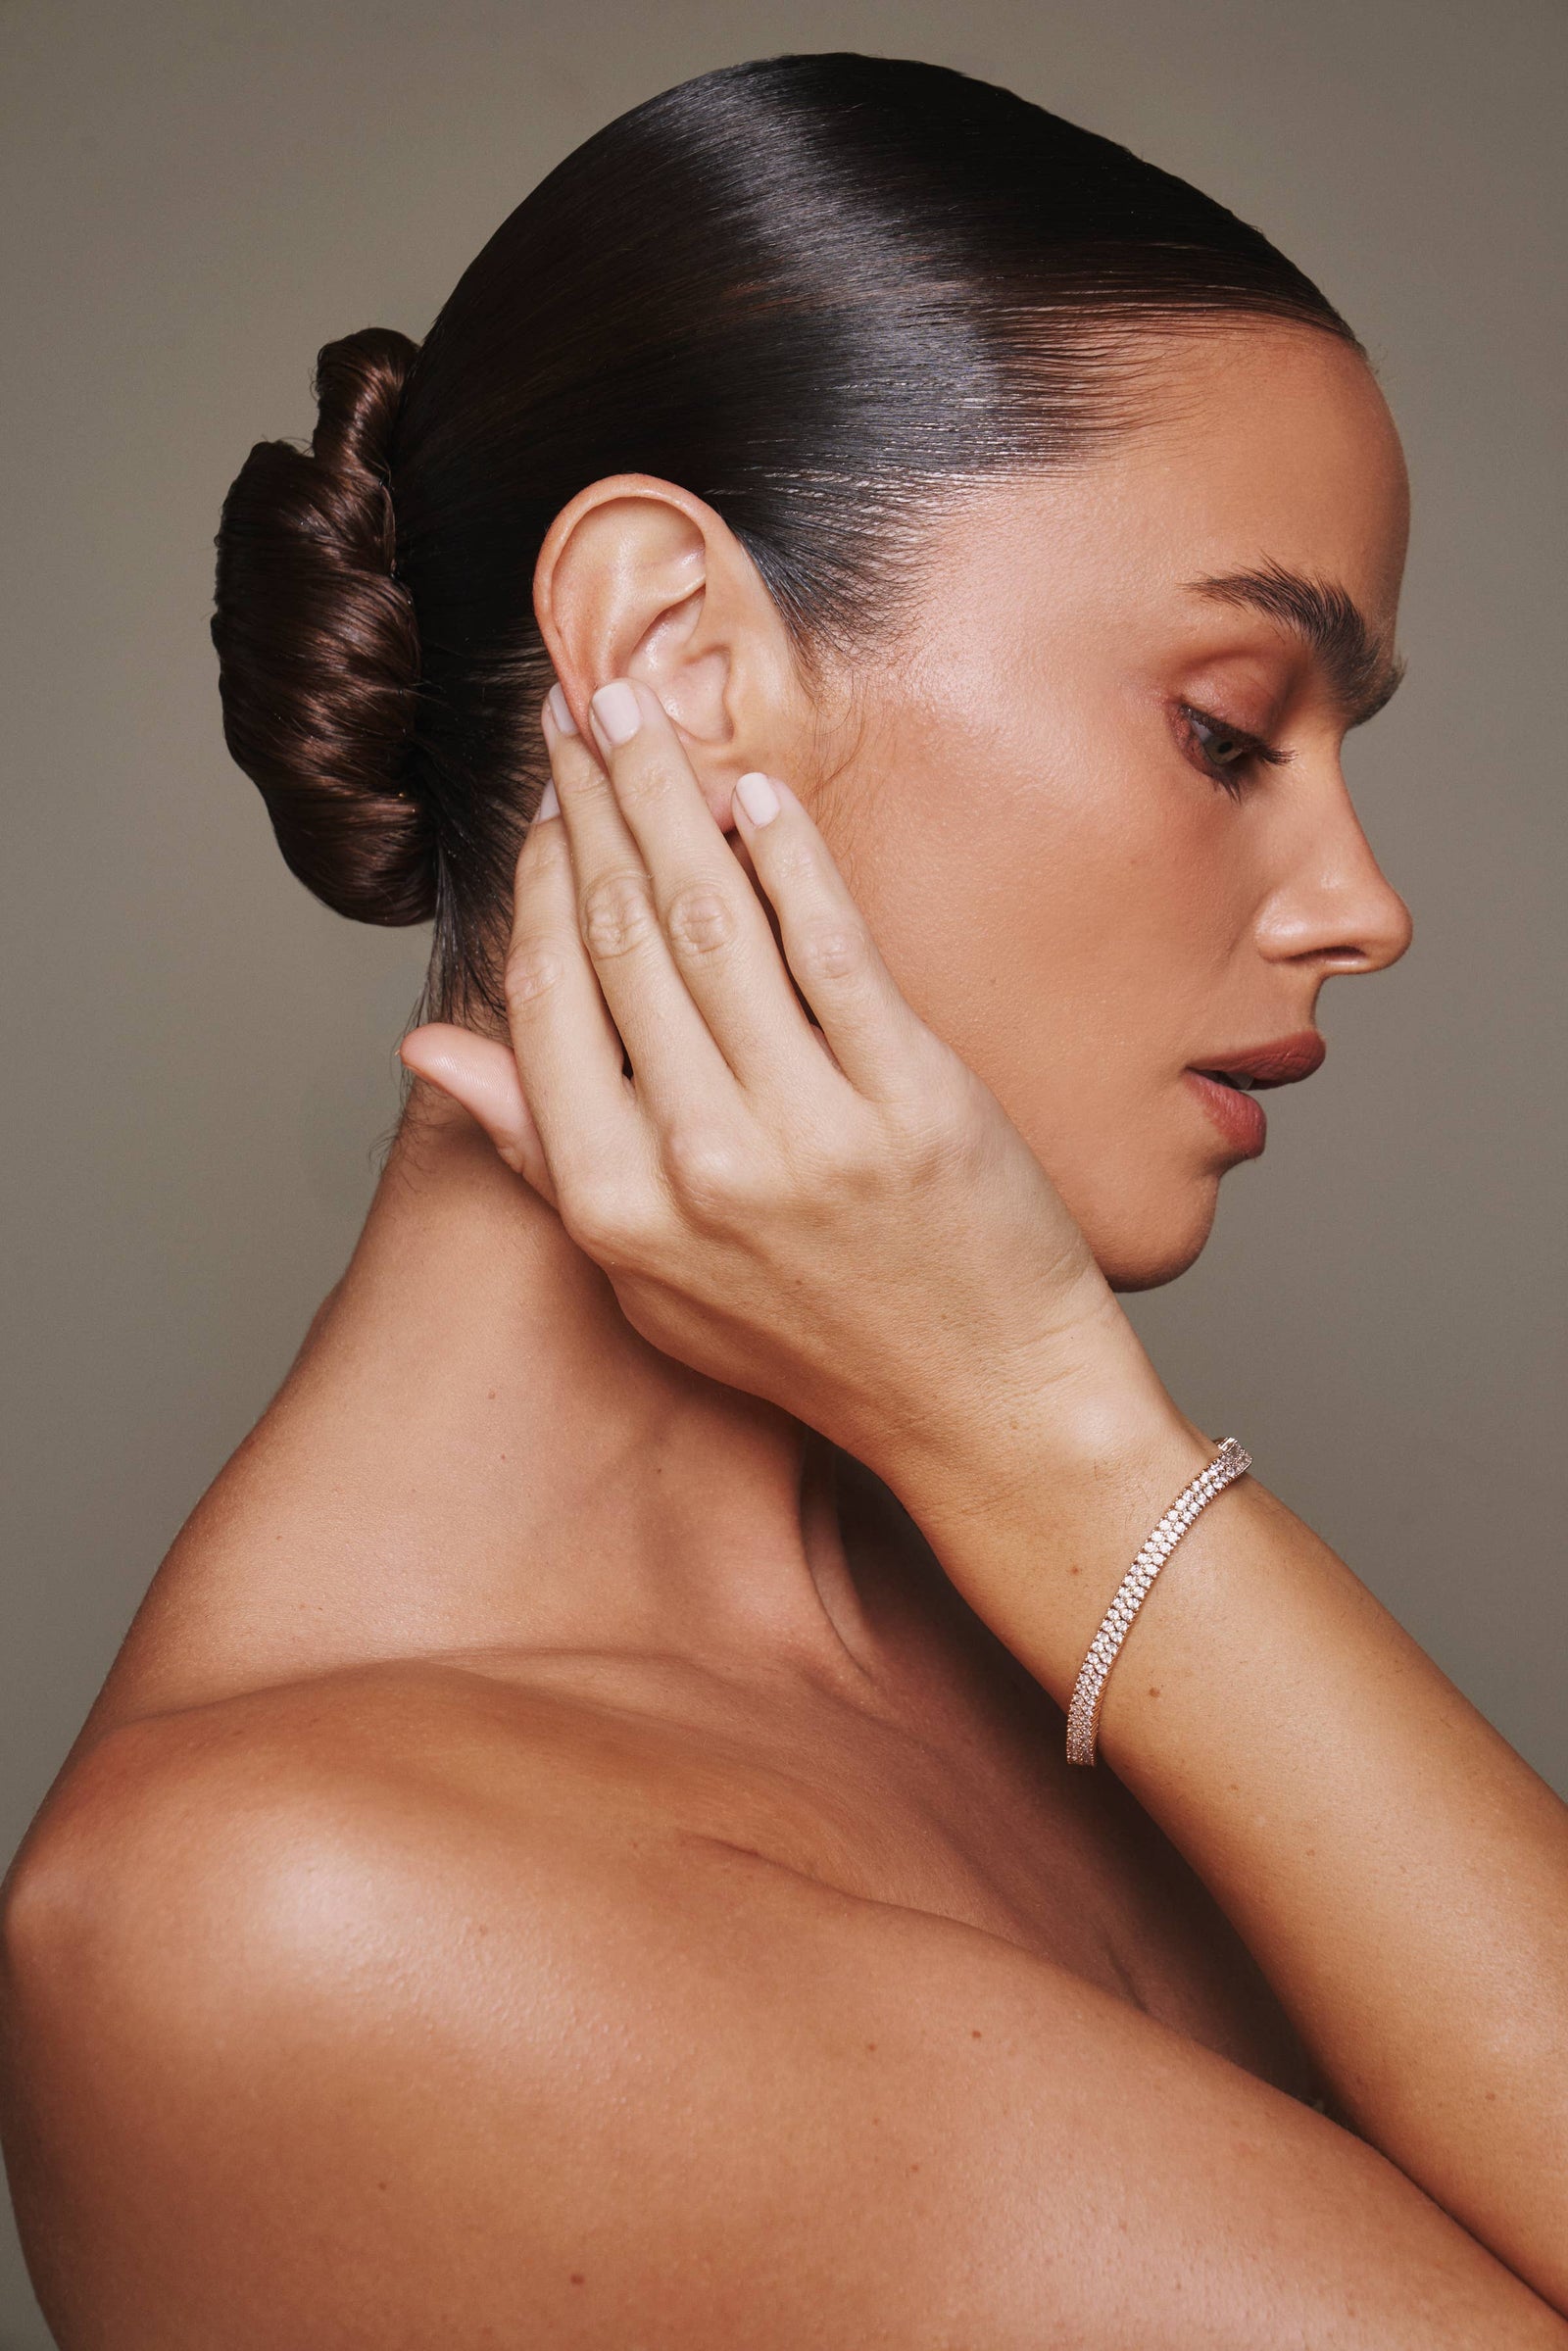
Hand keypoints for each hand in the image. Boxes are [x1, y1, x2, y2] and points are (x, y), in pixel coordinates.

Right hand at [400, 679, 1163, 1490]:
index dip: (542, 883)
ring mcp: (808, 1128)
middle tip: (580, 713)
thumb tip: (429, 1049)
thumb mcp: (649, 1281)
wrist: (984, 1406)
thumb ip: (543, 1157)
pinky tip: (755, 792)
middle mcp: (699, 1163)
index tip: (545, 806)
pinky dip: (787, 856)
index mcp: (617, 1207)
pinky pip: (829, 944)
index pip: (550, 1000)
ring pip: (710, 920)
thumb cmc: (815, 1345)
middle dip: (594, 805)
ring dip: (669, 797)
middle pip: (621, 937)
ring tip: (644, 716)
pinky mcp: (910, 1097)